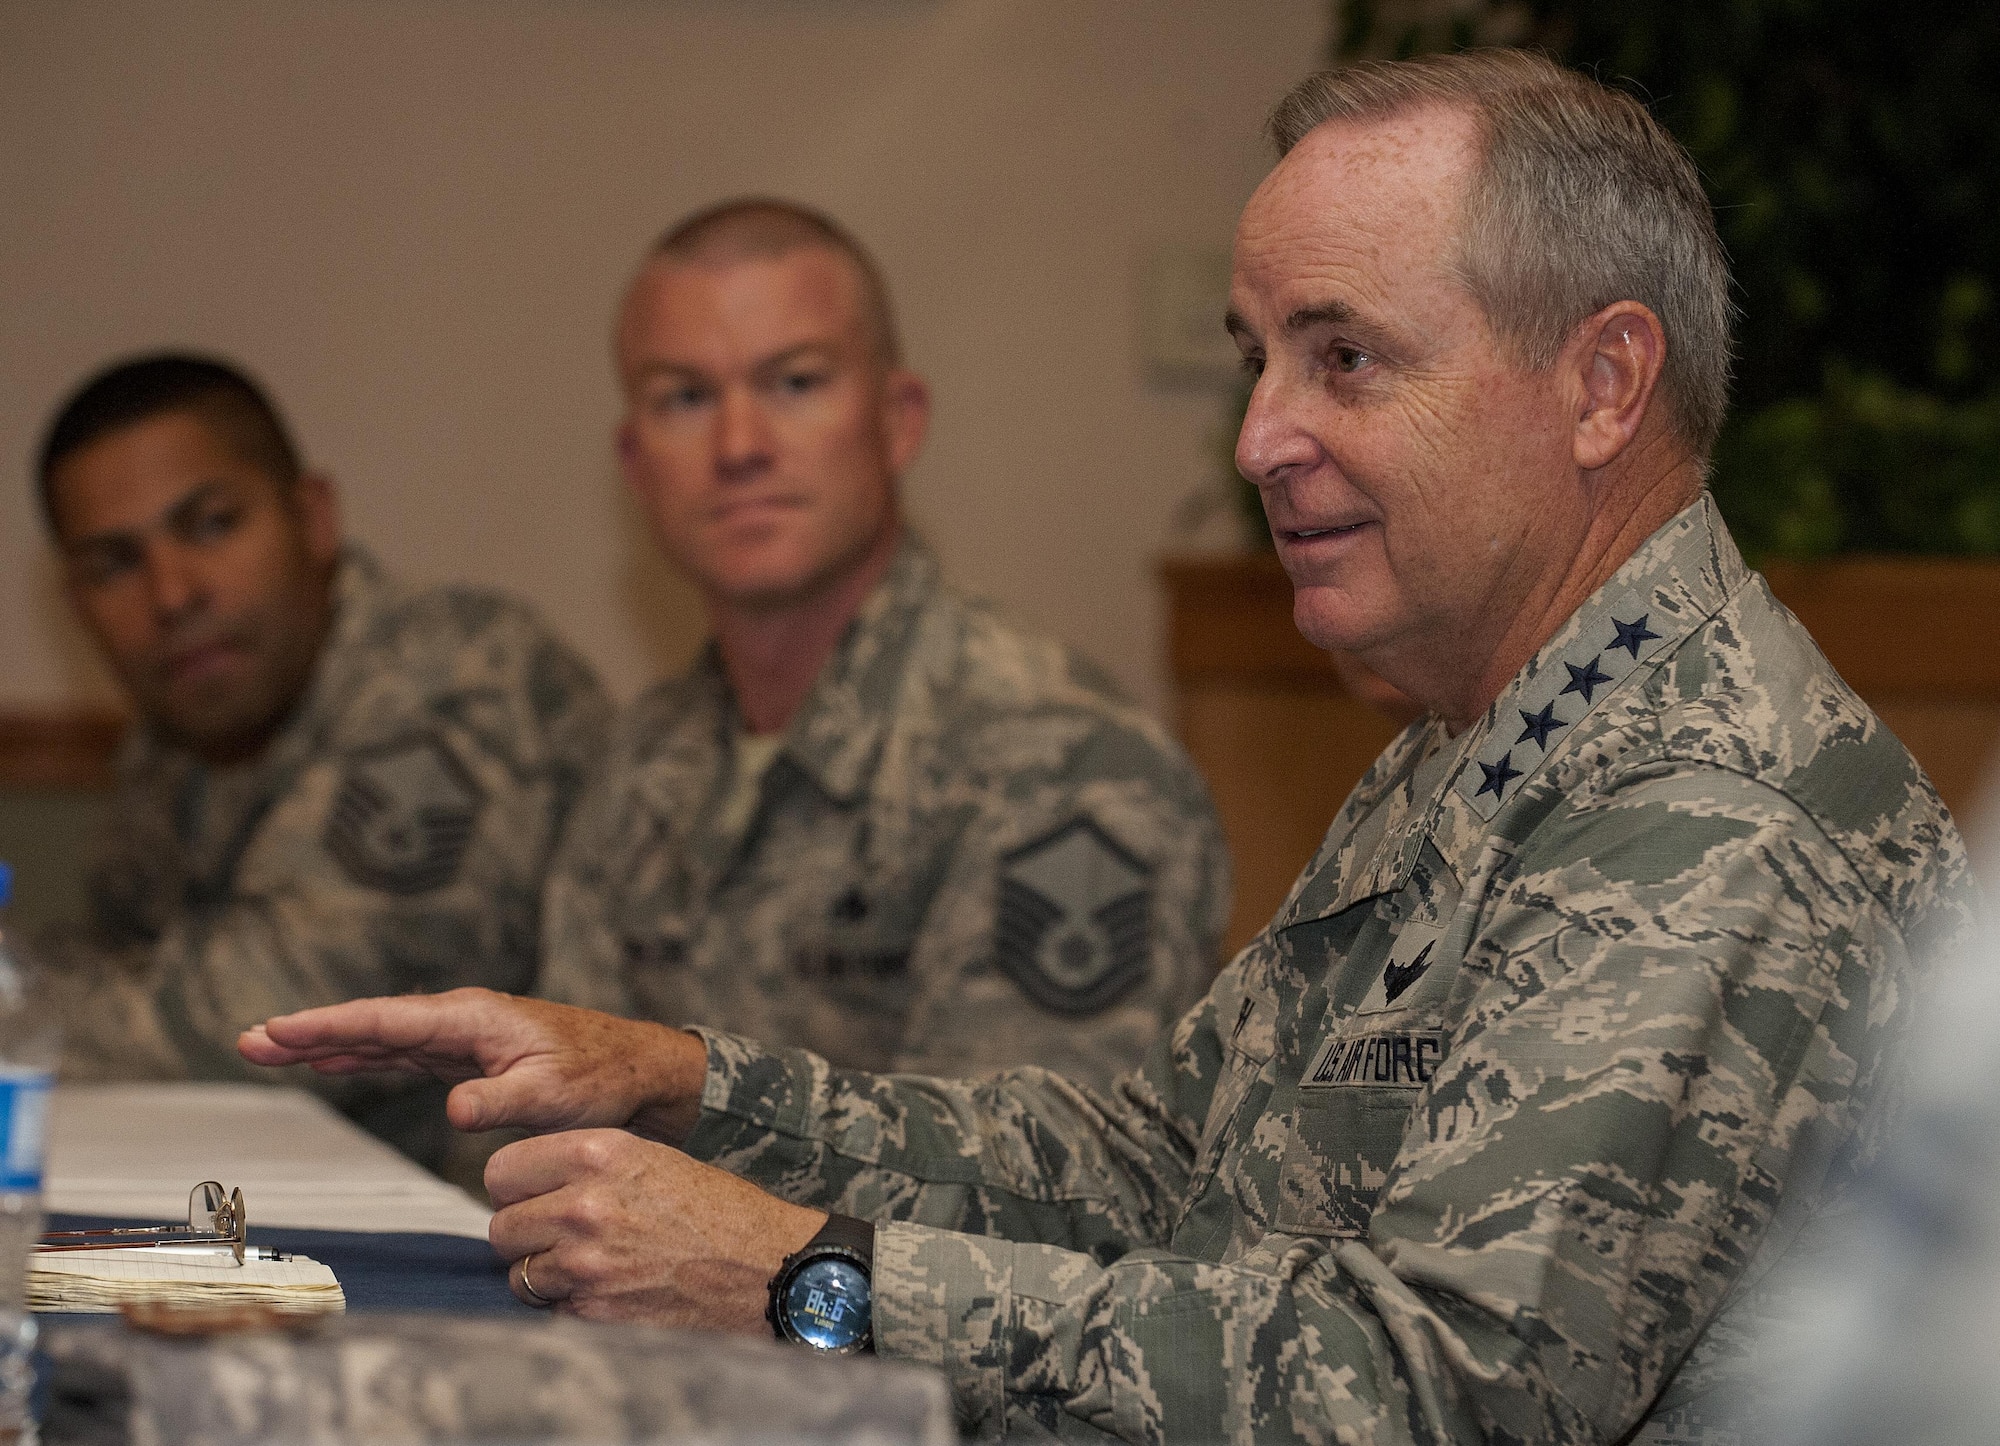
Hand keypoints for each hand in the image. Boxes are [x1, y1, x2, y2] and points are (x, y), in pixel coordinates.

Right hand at [237, 989, 708, 1141]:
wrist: (636, 1071)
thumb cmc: (599, 1077)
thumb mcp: (551, 1093)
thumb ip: (500, 1101)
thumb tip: (453, 1109)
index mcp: (473, 1018)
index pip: (387, 1020)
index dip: (328, 1026)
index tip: (278, 1029)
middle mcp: (461, 1020)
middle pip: (371, 1024)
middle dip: (309, 1031)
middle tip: (248, 1040)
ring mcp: (462, 1037)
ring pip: (382, 1037)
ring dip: (328, 1043)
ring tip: (270, 1049)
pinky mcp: (468, 1058)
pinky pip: (403, 1054)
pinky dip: (365, 1055)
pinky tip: (333, 1060)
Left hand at [485, 1129, 824, 1328]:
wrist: (765, 1267)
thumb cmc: (715, 1210)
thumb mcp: (652, 1159)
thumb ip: (586, 1164)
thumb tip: (528, 1183)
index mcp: (599, 1153)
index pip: (502, 1169)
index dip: (515, 1187)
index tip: (531, 1197)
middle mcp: (585, 1205)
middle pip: (502, 1226)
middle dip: (525, 1236)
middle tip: (560, 1238)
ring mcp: (586, 1263)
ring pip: (519, 1274)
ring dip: (544, 1275)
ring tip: (590, 1266)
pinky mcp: (593, 1311)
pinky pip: (550, 1310)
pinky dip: (570, 1307)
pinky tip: (610, 1292)